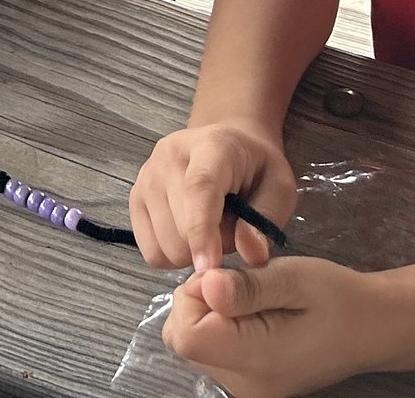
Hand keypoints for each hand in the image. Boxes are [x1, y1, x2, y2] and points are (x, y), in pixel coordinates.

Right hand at [133, 120, 301, 270]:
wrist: (229, 145)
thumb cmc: (257, 170)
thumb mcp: (279, 189)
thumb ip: (266, 220)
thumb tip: (251, 254)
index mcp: (211, 145)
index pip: (199, 188)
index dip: (203, 231)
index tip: (210, 269)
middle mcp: (169, 155)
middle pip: (180, 226)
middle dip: (212, 247)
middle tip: (232, 232)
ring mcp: (147, 175)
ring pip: (165, 245)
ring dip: (192, 254)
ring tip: (212, 231)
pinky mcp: (135, 197)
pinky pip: (151, 251)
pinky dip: (172, 257)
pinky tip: (189, 237)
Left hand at [162, 257, 388, 397]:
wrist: (371, 328)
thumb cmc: (336, 297)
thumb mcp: (294, 279)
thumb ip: (247, 287)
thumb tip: (206, 286)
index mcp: (255, 361)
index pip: (185, 334)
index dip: (194, 296)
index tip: (226, 277)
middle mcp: (244, 387)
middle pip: (183, 339)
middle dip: (200, 302)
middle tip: (242, 284)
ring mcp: (245, 391)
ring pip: (194, 343)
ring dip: (211, 313)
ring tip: (254, 299)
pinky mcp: (248, 385)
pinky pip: (212, 351)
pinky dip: (222, 326)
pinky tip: (254, 315)